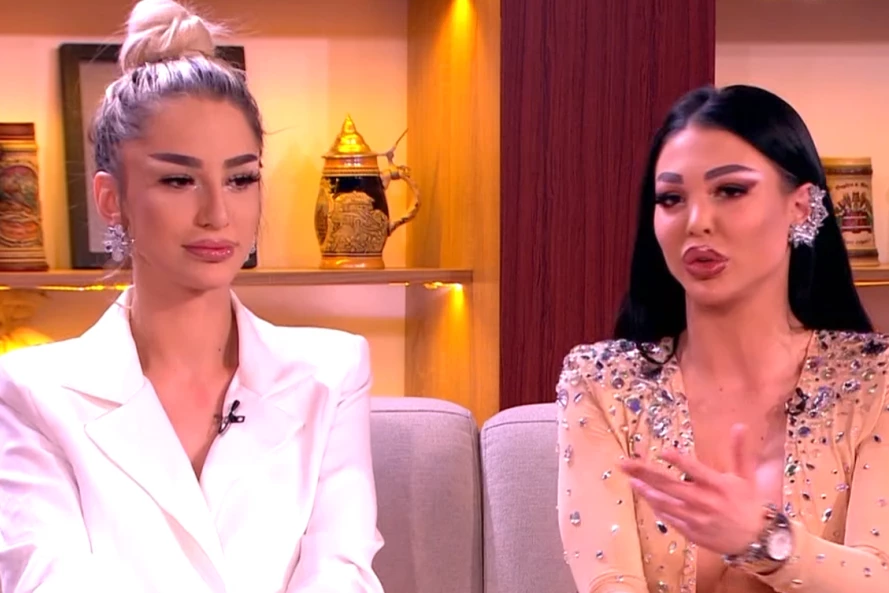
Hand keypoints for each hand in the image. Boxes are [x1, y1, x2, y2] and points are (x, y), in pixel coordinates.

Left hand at [619, 423, 765, 555]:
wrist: (757, 540)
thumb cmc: (749, 503)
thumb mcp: (747, 476)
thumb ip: (739, 451)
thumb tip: (740, 426)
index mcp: (718, 485)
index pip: (696, 470)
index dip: (680, 461)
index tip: (663, 451)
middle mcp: (705, 501)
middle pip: (671, 485)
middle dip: (646, 473)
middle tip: (625, 463)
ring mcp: (696, 518)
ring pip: (666, 504)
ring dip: (646, 492)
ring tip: (631, 480)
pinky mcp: (692, 532)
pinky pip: (670, 519)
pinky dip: (657, 508)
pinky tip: (646, 497)